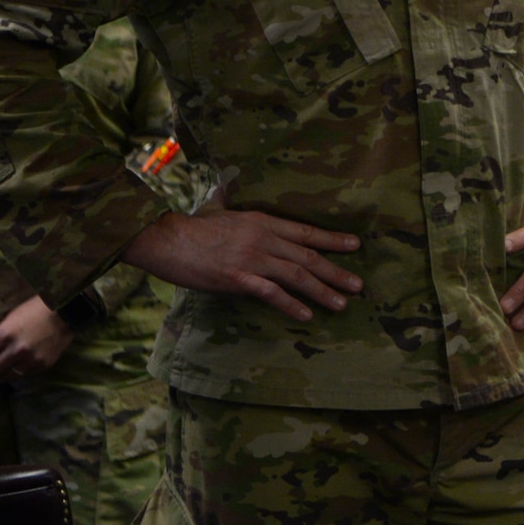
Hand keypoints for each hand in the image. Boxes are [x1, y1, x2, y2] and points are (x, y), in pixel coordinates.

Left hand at [0, 297, 71, 385]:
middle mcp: (17, 349)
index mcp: (6, 334)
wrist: (67, 311)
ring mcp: (31, 359)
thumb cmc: (35, 309)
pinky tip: (2, 376)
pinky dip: (8, 377)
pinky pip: (20, 375)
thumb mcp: (11, 318)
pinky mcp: (42, 365)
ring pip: (3, 377)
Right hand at [123, 210, 362, 322]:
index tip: (355, 245)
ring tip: (342, 303)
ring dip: (321, 291)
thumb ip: (242, 215)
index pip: (306, 232)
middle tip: (359, 285)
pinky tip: (306, 315)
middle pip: (308, 256)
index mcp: (262, 221)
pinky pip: (271, 293)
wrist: (164, 238)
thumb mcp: (223, 213)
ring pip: (296, 276)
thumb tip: (245, 208)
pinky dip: (291, 305)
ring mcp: (251, 258)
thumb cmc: (190, 228)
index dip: (332, 239)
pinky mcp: (237, 278)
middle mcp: (263, 238)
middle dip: (336, 271)